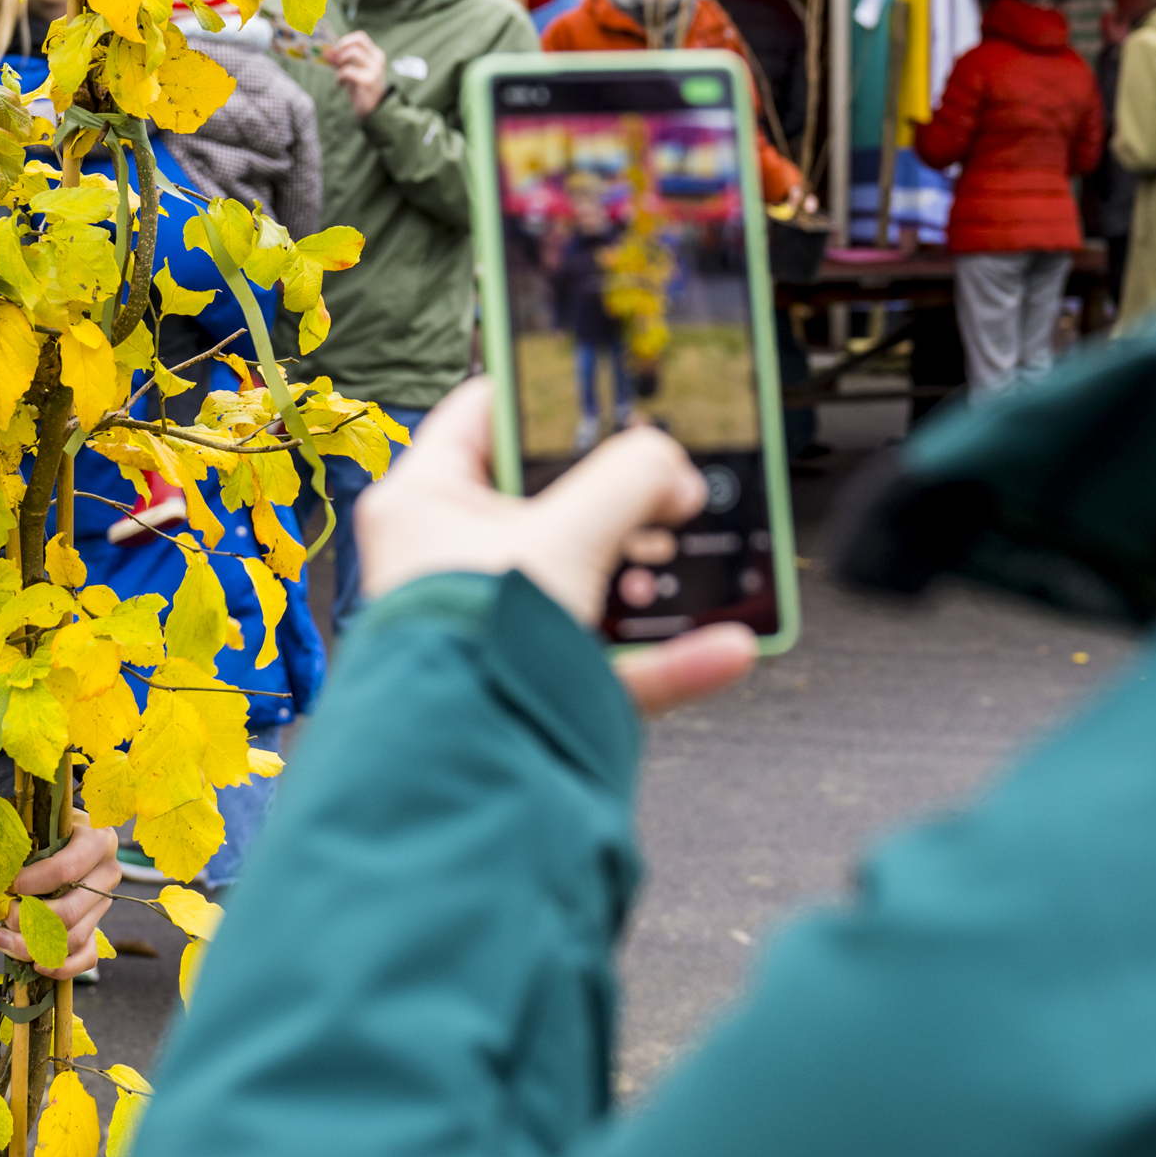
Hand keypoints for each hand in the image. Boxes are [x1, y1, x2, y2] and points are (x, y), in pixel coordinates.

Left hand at [0, 818, 120, 979]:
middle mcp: (108, 874)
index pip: (65, 870)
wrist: (71, 839)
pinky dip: (63, 967)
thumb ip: (22, 837)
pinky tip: (36, 965)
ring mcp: (104, 905)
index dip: (32, 882)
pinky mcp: (99, 928)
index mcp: (98, 841)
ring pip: (73, 938)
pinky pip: (87, 957)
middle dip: (28, 920)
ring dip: (33, 946)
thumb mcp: (42, 822)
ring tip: (3, 939)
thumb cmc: (49, 829)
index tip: (6, 885)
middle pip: (69, 912)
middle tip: (3, 915)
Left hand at [322, 32, 388, 117]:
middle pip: (356, 43)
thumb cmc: (361, 89)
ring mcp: (374, 70)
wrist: (374, 110)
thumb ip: (340, 61)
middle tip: (335, 61)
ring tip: (339, 75)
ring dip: (340, 63)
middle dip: (341, 49)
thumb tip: (326, 52)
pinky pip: (348, 70)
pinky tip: (341, 84)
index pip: (360, 37)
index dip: (345, 41)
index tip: (336, 51)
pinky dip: (340, 76)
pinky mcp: (368, 81)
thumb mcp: (351, 71)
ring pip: (352, 53)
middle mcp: (377, 59)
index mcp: (375, 54)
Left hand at [356, 380, 757, 718]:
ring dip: (643, 575)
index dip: (547, 394)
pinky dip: (667, 658)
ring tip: (687, 560)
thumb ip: (631, 480)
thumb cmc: (476, 636)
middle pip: (546, 502)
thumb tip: (673, 470)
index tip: (607, 387)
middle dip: (615, 497)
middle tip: (665, 484)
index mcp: (425, 500)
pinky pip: (608, 663)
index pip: (485, 413)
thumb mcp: (568, 533)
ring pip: (581, 582)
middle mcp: (446, 560)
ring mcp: (489, 624)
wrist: (464, 768)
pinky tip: (730, 648)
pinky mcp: (530, 685)